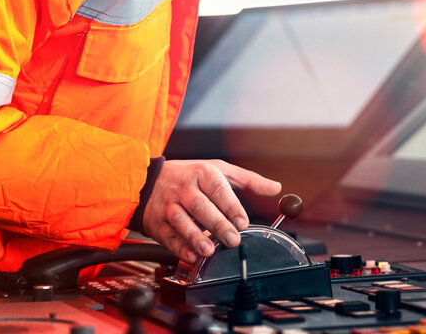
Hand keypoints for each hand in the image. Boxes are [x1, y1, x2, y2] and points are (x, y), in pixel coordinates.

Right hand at [142, 159, 281, 263]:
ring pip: (182, 221)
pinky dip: (179, 247)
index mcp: (202, 173)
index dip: (231, 207)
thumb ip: (249, 180)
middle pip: (200, 206)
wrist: (150, 179)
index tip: (243, 222)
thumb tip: (275, 187)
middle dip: (217, 224)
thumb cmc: (190, 176)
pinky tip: (191, 255)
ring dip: (195, 237)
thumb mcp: (220, 170)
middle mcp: (183, 188)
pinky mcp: (157, 221)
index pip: (218, 189)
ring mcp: (168, 205)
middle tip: (233, 240)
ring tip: (209, 250)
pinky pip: (168, 235)